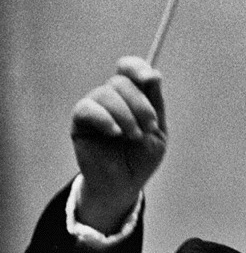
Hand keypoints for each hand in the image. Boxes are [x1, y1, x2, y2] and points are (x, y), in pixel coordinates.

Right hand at [70, 56, 165, 231]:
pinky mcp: (80, 122)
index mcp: (132, 96)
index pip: (128, 68)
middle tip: (149, 128)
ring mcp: (95, 108)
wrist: (124, 184)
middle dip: (140, 104)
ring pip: (105, 93)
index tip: (150, 79)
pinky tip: (115, 133)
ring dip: (126, 114)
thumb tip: (153, 73)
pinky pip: (87, 109)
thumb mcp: (157, 131)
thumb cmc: (141, 158)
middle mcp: (112, 98)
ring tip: (134, 136)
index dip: (137, 68)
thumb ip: (155, 104)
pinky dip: (104, 118)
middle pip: (121, 82)